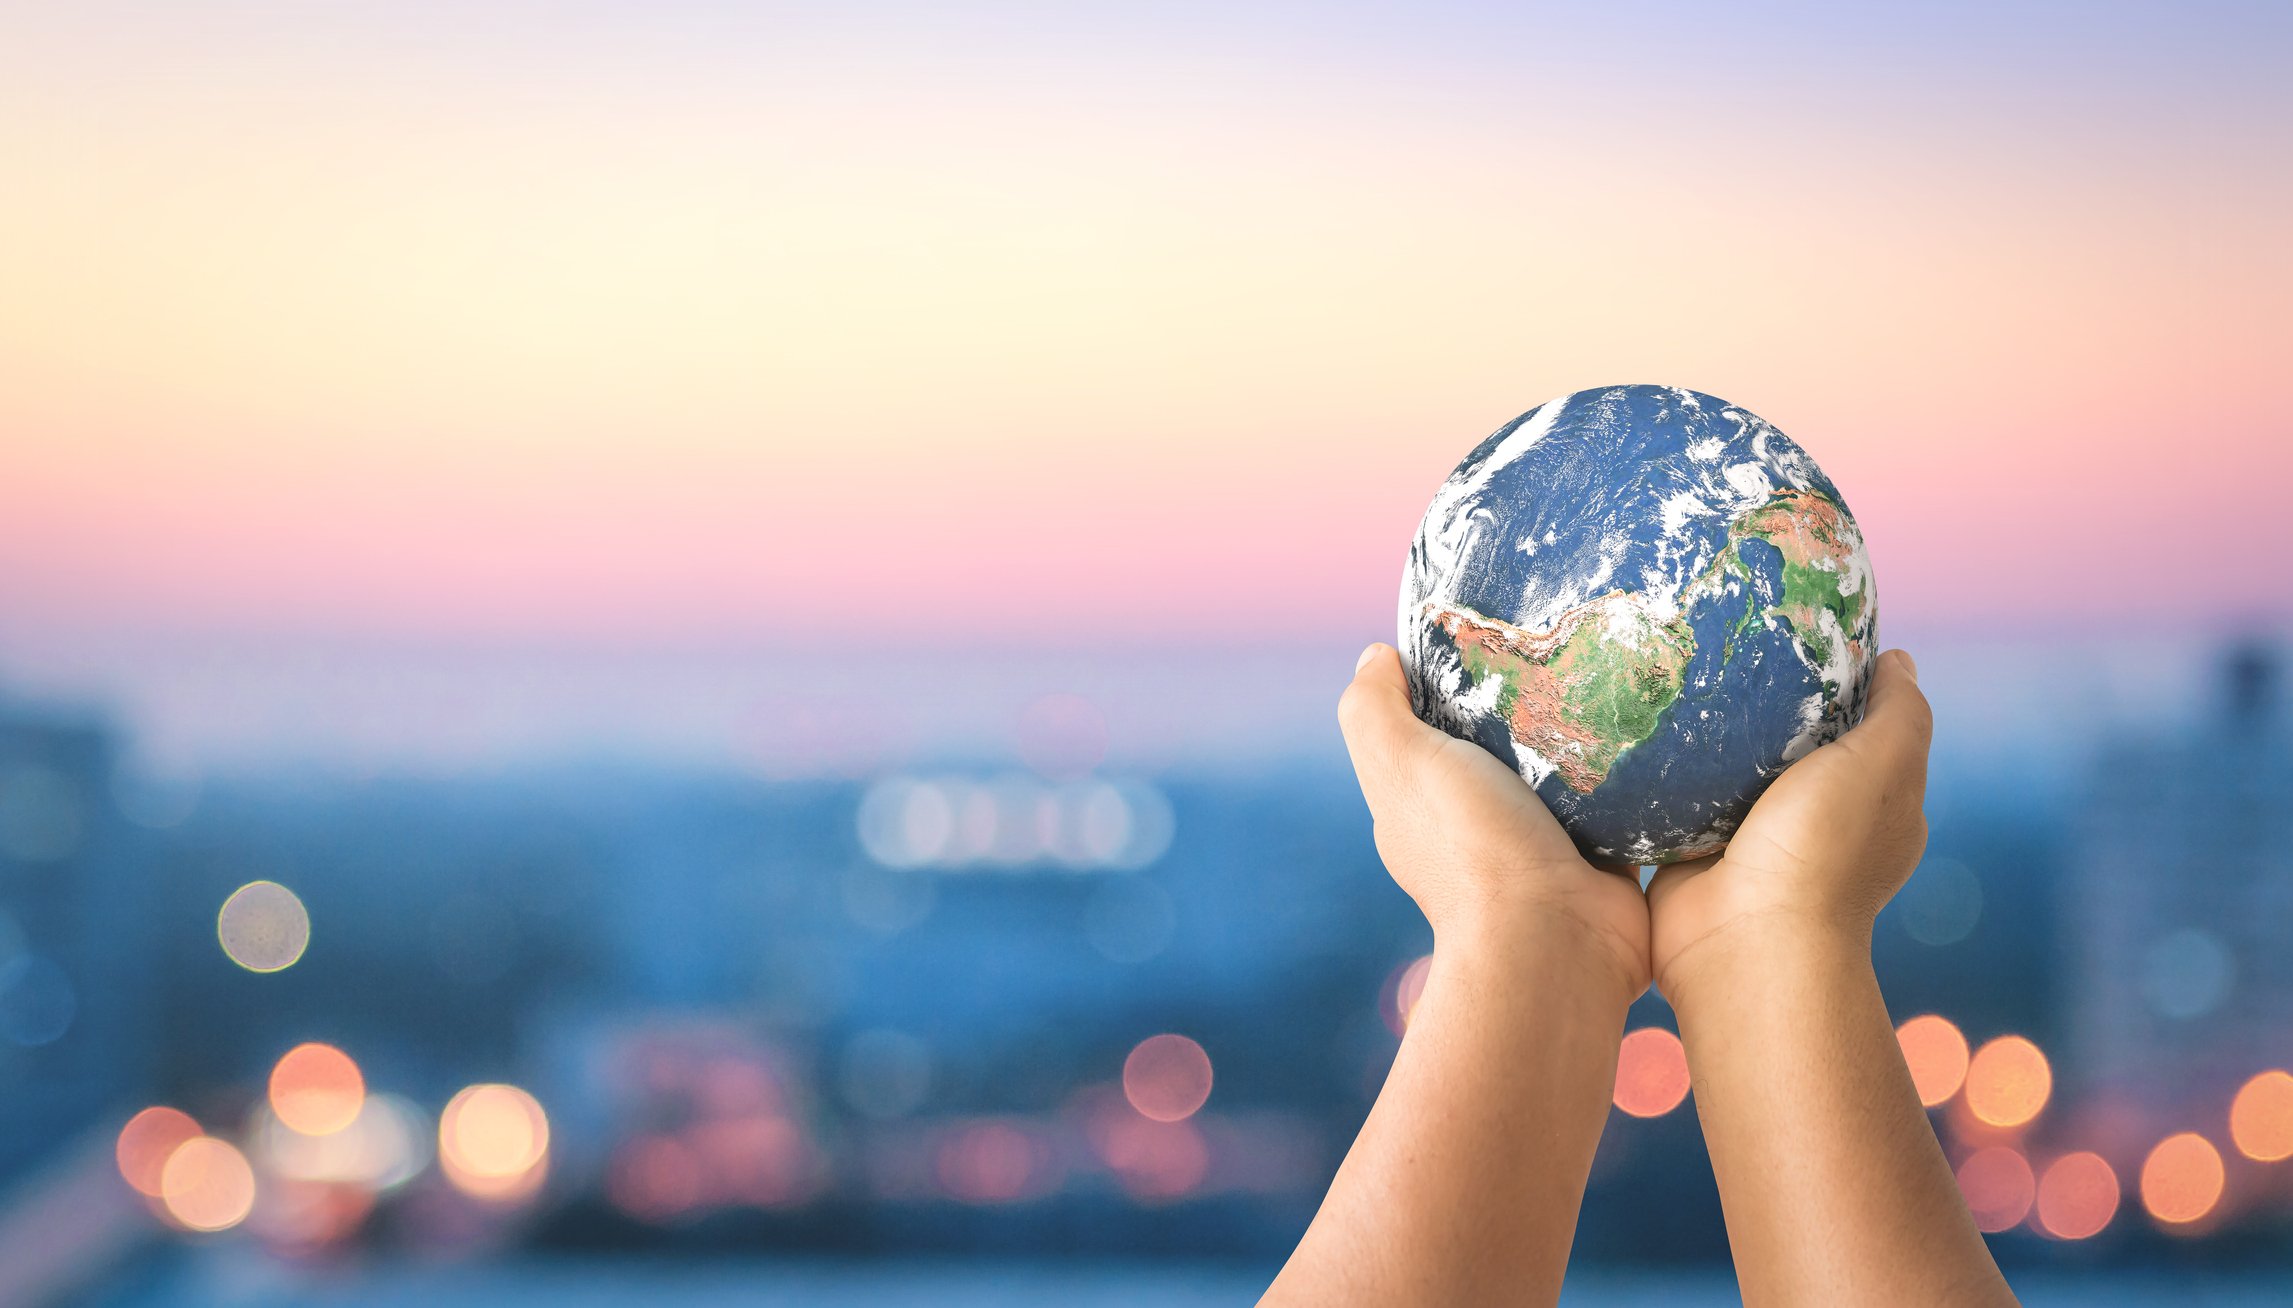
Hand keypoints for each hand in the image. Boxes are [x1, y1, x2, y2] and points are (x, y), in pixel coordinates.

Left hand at [1339, 643, 1649, 996]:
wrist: (1556, 940)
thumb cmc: (1473, 844)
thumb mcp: (1401, 762)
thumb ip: (1374, 710)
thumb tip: (1375, 655)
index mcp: (1419, 804)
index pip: (1425, 728)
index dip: (1446, 681)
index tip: (1487, 632)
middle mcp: (1475, 826)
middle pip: (1498, 744)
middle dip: (1525, 702)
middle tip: (1563, 645)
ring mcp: (1539, 844)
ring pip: (1561, 770)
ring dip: (1582, 734)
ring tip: (1614, 674)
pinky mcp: (1599, 856)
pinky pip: (1616, 802)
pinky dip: (1628, 773)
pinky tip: (1649, 729)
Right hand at [1647, 648, 1931, 1003]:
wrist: (1743, 937)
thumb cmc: (1823, 849)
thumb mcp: (1882, 765)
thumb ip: (1899, 712)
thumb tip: (1896, 659)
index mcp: (1874, 808)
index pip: (1866, 731)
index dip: (1843, 685)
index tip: (1802, 637)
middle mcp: (1817, 824)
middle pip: (1795, 745)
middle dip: (1768, 704)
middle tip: (1729, 647)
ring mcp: (1754, 839)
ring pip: (1735, 770)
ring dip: (1713, 736)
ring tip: (1681, 676)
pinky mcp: (1696, 850)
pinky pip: (1682, 798)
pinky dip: (1670, 771)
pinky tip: (1648, 729)